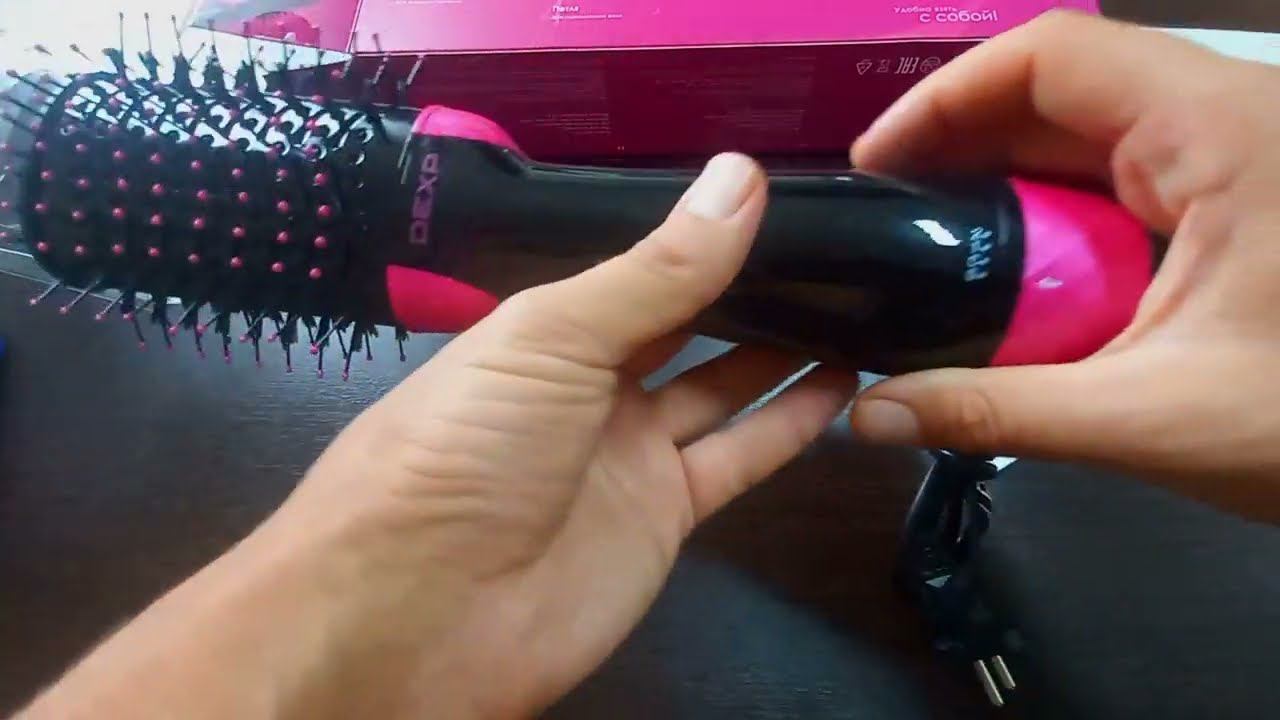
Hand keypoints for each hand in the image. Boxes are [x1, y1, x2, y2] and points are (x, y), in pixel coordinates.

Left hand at [23, 154, 857, 719]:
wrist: (421, 613)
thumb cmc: (464, 447)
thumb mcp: (553, 338)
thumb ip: (655, 270)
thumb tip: (740, 177)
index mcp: (546, 327)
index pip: (638, 265)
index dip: (703, 232)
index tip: (784, 192)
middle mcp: (589, 383)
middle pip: (683, 324)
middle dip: (747, 286)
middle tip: (836, 243)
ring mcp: (628, 452)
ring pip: (720, 387)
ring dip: (781, 349)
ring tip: (857, 299)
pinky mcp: (665, 516)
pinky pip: (738, 456)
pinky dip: (789, 422)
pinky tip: (844, 381)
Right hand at [849, 10, 1279, 520]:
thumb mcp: (1153, 417)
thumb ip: (1000, 413)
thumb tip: (866, 416)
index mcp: (1220, 131)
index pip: (1054, 54)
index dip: (947, 95)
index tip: (877, 163)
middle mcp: (1226, 118)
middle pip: (1061, 86)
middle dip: (960, 139)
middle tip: (882, 212)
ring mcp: (1233, 155)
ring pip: (1087, 130)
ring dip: (1000, 175)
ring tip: (922, 236)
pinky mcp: (1234, 195)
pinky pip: (1118, 176)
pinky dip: (1049, 211)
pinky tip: (1002, 264)